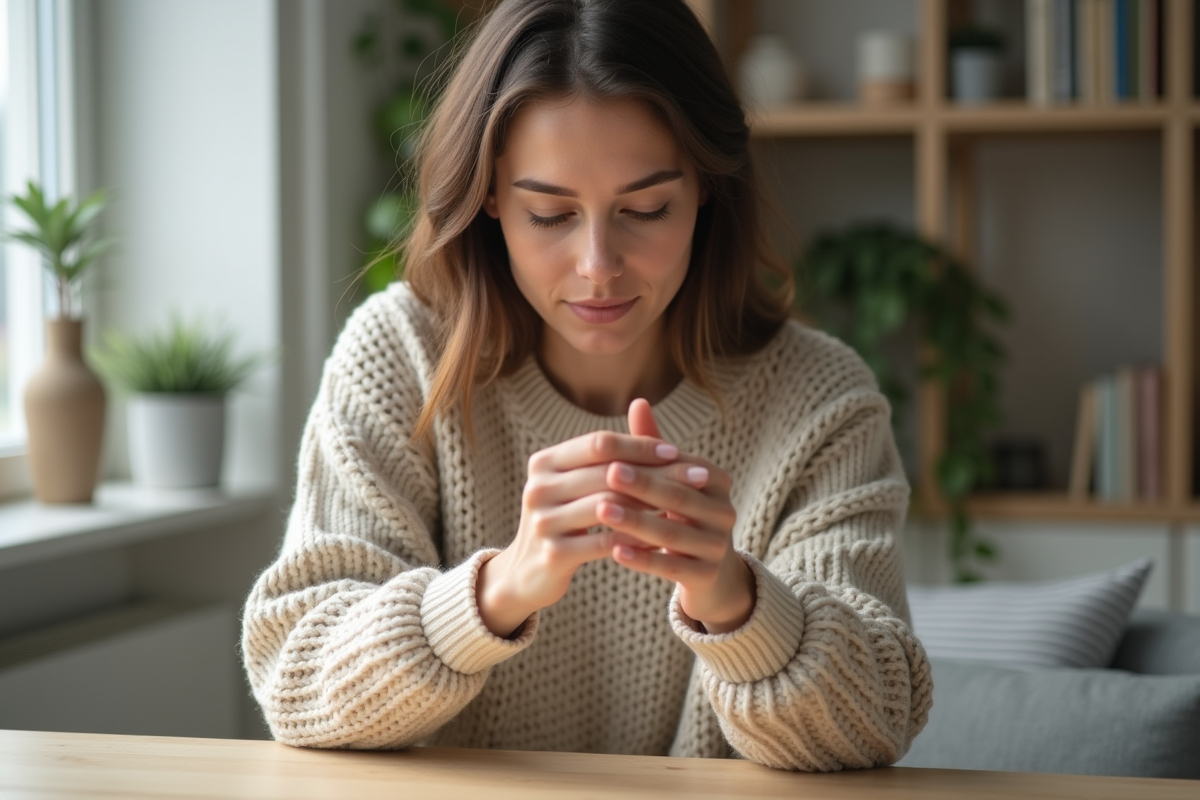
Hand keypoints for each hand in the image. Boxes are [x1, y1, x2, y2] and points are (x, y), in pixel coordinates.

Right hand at [477, 428, 684, 637]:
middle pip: (609, 473)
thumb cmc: (562, 521)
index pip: (600, 444)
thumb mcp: (577, 484)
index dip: (640, 446)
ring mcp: (543, 521)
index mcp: (544, 462)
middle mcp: (538, 487)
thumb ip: (608, 457)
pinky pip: (607, 543)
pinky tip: (664, 540)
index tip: (676, 451)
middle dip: (657, 474)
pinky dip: (639, 540)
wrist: (526, 573)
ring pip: (610, 506)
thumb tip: (650, 417)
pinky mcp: (553, 553)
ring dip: (653, 506)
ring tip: (685, 506)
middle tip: (696, 476)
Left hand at [597, 399, 754, 633]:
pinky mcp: (707, 575)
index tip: (612, 456)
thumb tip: (638, 401)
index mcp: (718, 482)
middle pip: (679, 496)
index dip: (648, 462)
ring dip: (636, 521)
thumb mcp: (671, 480)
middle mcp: (725, 512)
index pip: (681, 467)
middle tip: (608, 475)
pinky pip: (671, 565)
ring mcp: (718, 546)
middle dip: (642, 485)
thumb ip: (653, 447)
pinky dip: (643, 558)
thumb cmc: (682, 516)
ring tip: (602, 512)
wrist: (710, 576)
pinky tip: (614, 550)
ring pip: (673, 532)